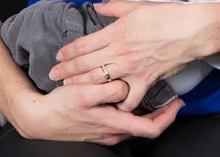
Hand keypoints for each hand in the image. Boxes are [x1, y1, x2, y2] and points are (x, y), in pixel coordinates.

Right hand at [13, 82, 183, 143]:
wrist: (41, 119)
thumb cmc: (62, 107)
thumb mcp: (83, 95)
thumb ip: (106, 91)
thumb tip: (124, 87)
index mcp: (113, 123)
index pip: (149, 128)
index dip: (167, 117)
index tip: (177, 104)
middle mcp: (114, 131)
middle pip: (147, 127)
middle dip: (163, 114)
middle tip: (175, 99)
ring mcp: (108, 131)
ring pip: (136, 123)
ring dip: (149, 112)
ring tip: (159, 95)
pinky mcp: (102, 126)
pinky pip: (125, 121)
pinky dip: (134, 111)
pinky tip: (134, 97)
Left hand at [49, 0, 213, 111]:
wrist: (191, 30)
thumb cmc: (166, 15)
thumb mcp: (136, 6)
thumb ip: (113, 7)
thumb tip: (97, 5)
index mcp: (116, 32)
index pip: (84, 44)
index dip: (68, 52)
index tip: (59, 56)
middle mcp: (120, 52)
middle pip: (85, 65)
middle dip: (67, 71)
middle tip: (55, 76)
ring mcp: (131, 68)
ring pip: (99, 82)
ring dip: (82, 86)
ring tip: (72, 89)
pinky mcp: (145, 80)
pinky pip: (128, 98)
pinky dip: (118, 102)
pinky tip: (111, 103)